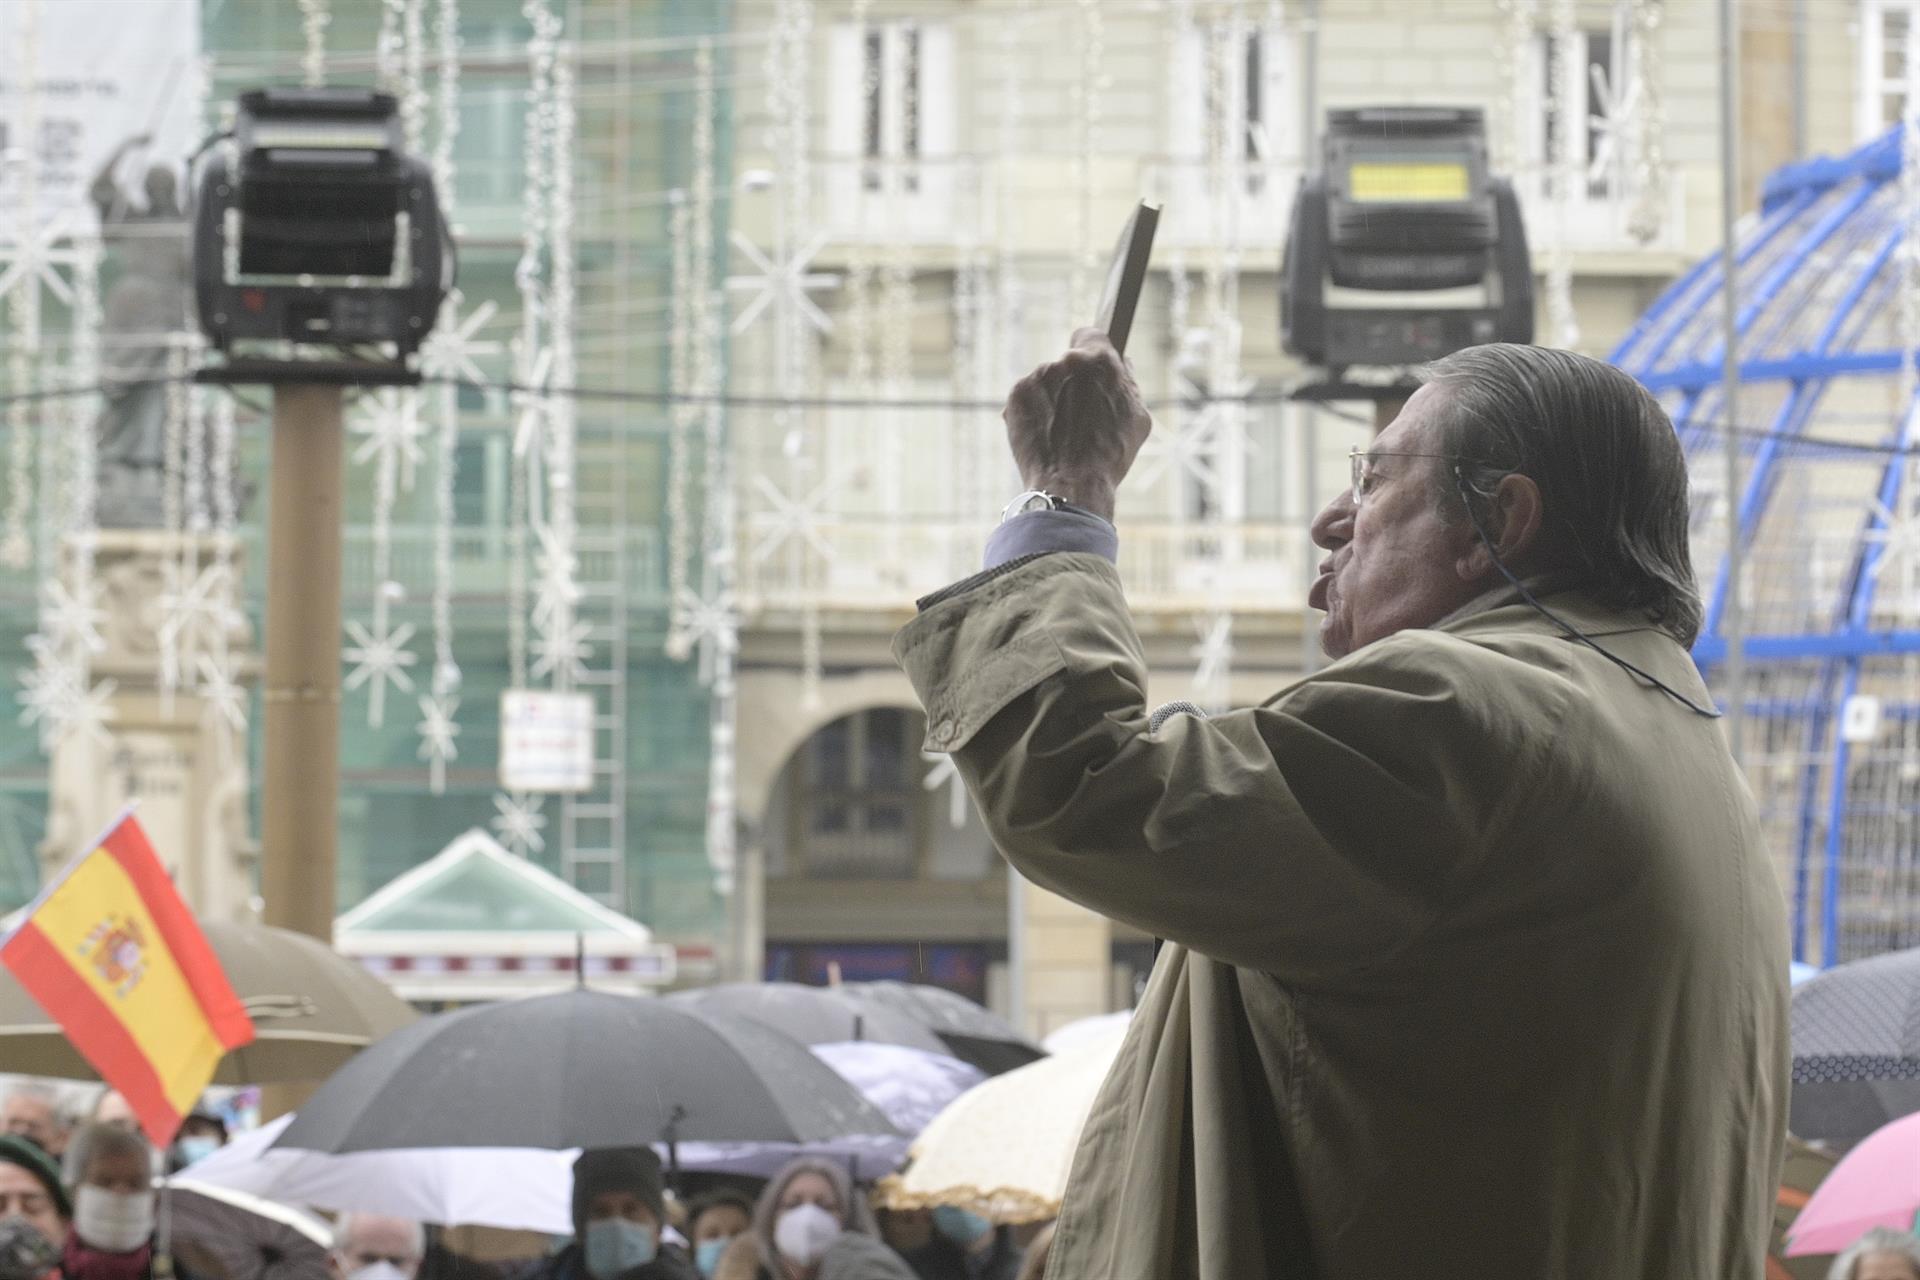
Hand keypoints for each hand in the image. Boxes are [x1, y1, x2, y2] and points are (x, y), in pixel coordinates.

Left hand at [1002, 328, 1151, 522]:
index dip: (1090, 349)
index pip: (1090, 334)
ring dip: (1052, 400)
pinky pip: (1027, 398)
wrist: (1071, 485)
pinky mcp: (1016, 395)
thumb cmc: (1111, 455)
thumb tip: (1122, 365)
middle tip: (1079, 415)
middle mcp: (1066, 361)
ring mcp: (1038, 377)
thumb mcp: (1138, 417)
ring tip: (1062, 433)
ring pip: (1046, 383)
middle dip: (1072, 382)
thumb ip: (1128, 384)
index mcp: (1100, 360)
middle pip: (1068, 364)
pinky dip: (1033, 413)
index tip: (1088, 364)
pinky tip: (1044, 436)